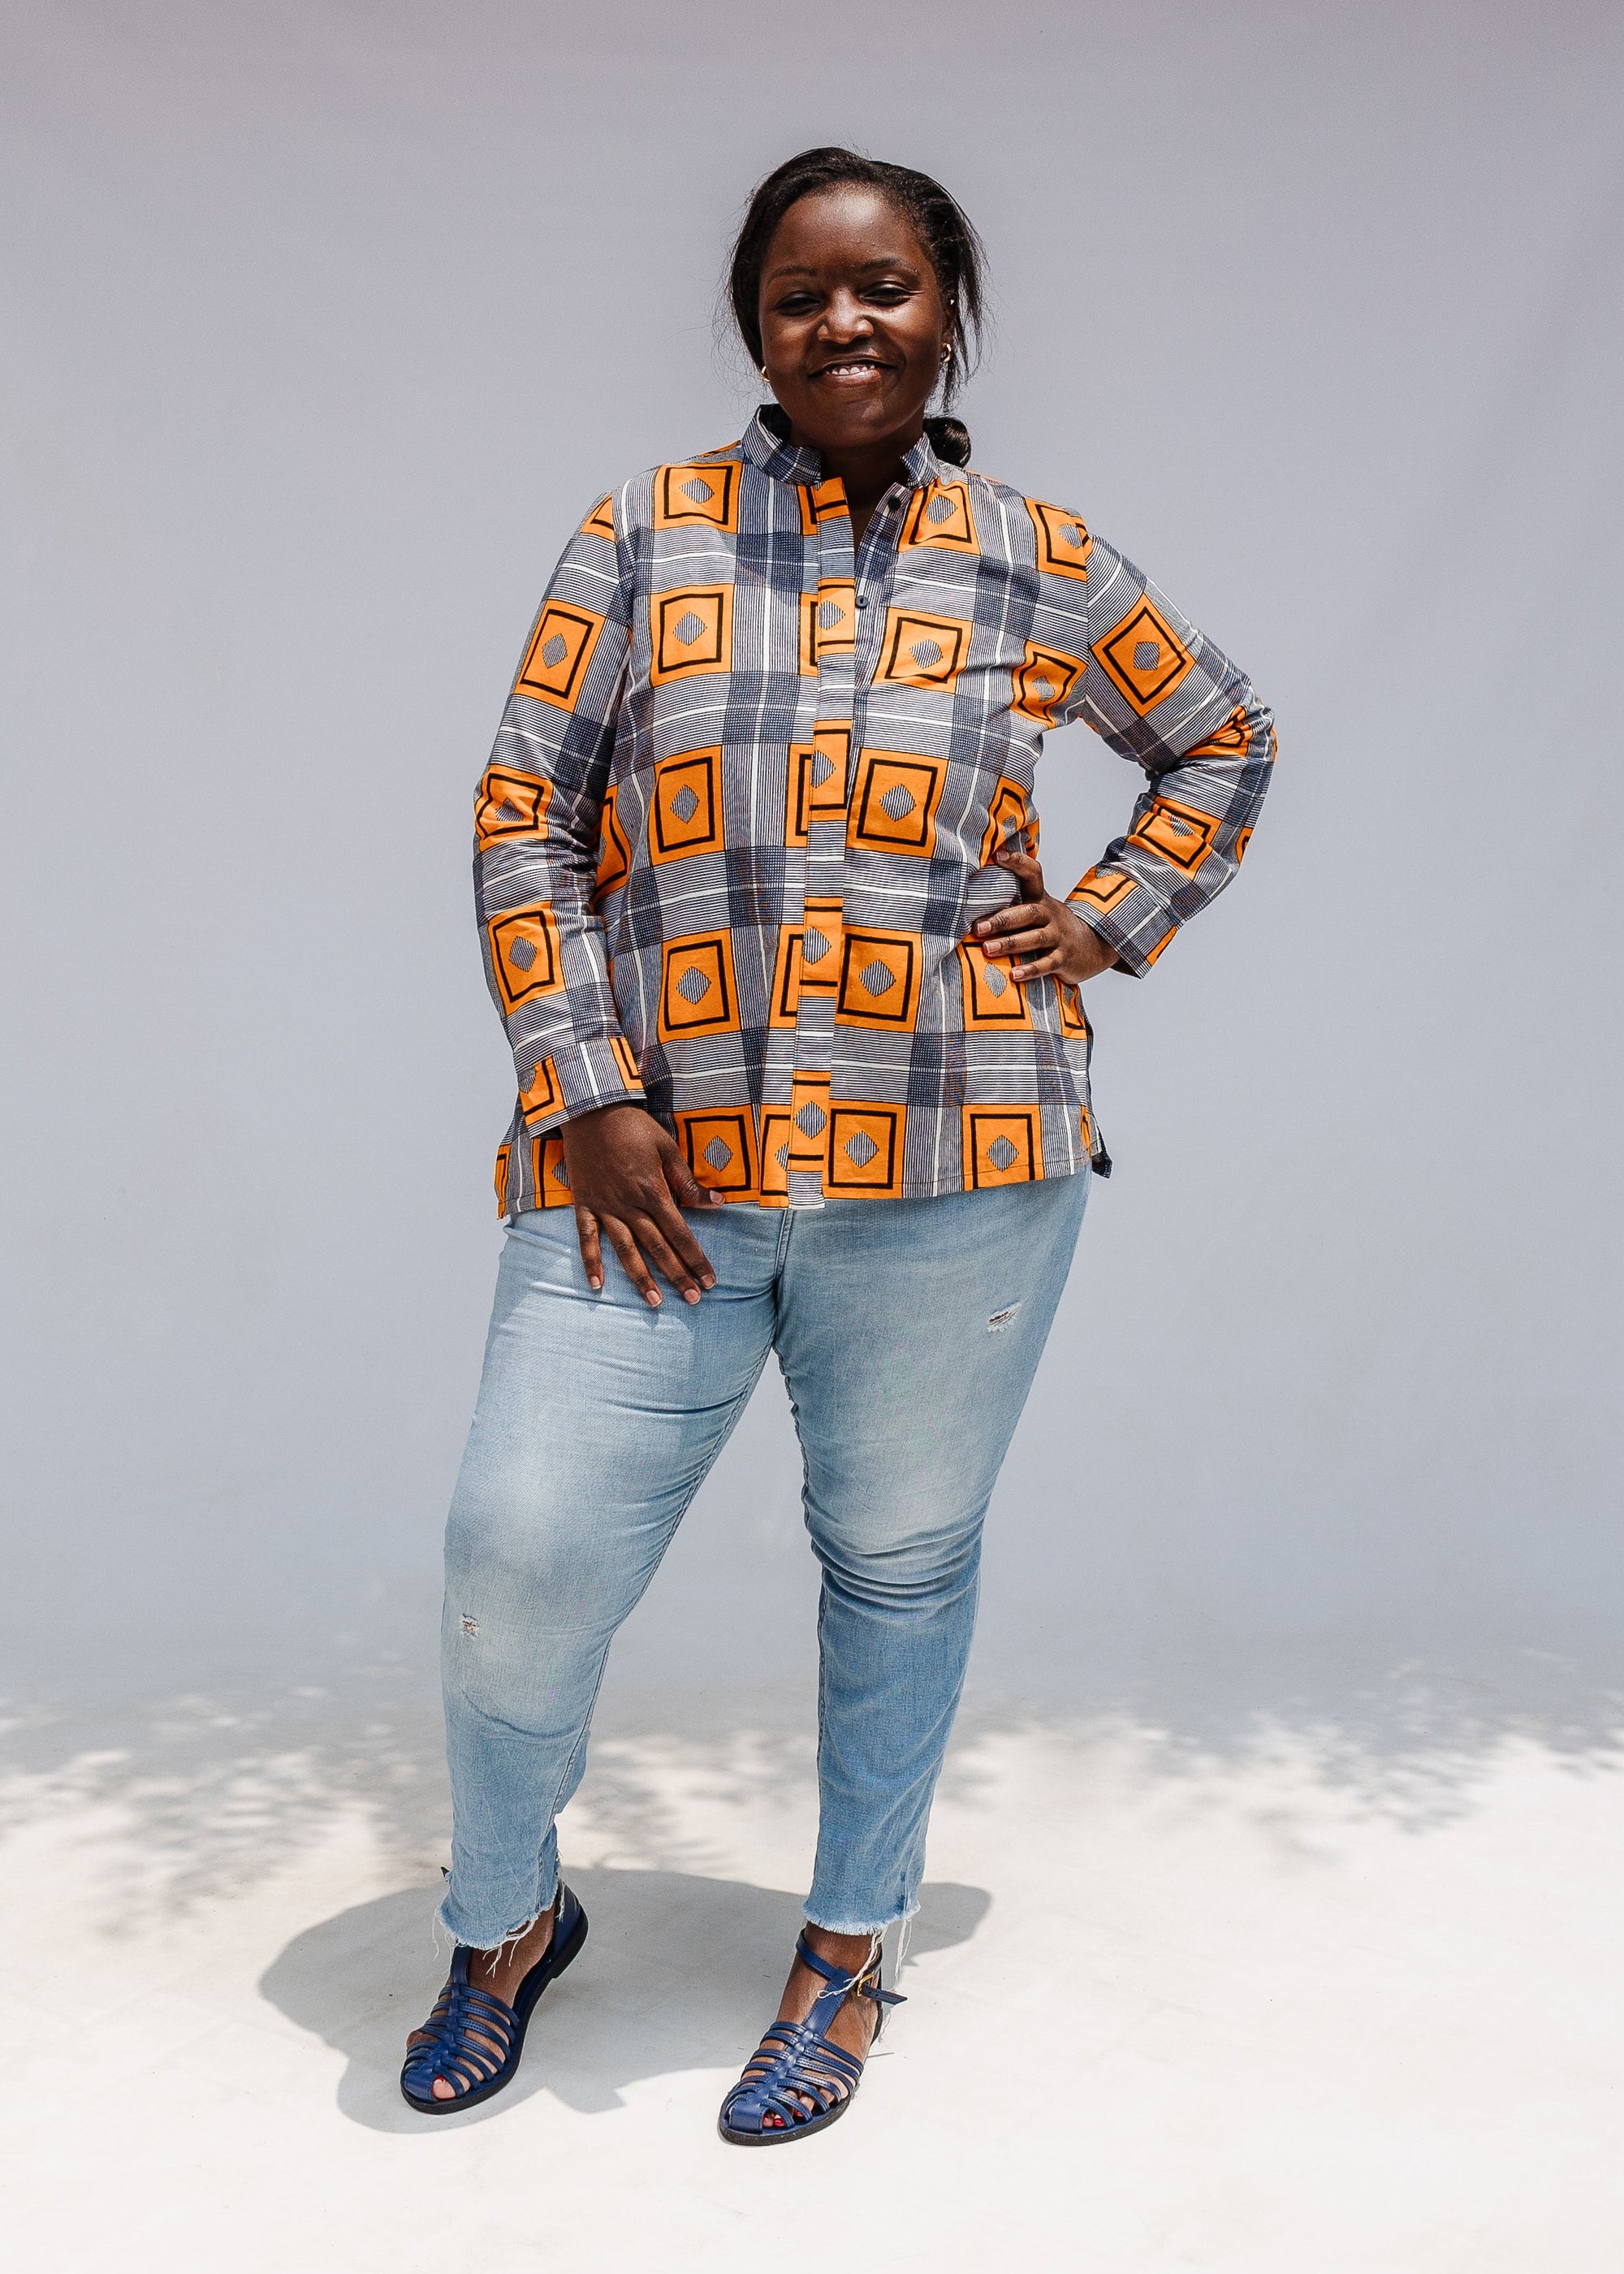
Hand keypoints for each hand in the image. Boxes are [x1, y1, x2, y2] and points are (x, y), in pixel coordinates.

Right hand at [560, 1103, 720, 1306]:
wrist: (590, 1110)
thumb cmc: (633, 1127)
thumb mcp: (667, 1148)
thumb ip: (688, 1182)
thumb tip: (717, 1205)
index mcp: (654, 1192)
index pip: (681, 1234)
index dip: (696, 1259)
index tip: (710, 1280)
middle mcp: (631, 1206)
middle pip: (658, 1248)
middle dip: (678, 1276)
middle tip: (693, 1300)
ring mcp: (606, 1207)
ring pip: (626, 1250)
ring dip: (641, 1278)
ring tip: (655, 1302)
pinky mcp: (585, 1204)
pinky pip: (587, 1238)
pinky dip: (591, 1262)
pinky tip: (597, 1285)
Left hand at [974, 843, 1116, 984]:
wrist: (1092, 947)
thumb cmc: (1051, 928)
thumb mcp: (1038, 909)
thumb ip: (1013, 903)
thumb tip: (970, 896)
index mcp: (1041, 899)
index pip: (1033, 874)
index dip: (1018, 863)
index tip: (998, 855)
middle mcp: (1050, 915)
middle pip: (1028, 912)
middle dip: (1002, 919)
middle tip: (978, 927)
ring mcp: (1058, 937)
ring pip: (1035, 938)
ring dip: (1010, 944)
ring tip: (988, 949)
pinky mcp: (1063, 959)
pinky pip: (1047, 964)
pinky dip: (1031, 970)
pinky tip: (1014, 975)